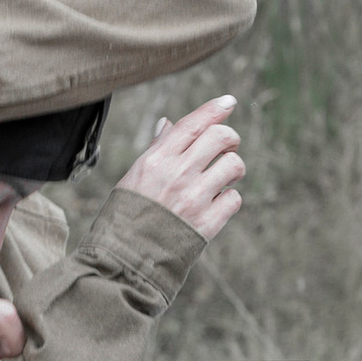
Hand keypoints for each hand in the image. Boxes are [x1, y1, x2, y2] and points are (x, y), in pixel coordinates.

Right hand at [114, 95, 243, 241]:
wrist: (126, 257)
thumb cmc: (128, 213)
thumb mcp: (135, 175)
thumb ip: (157, 148)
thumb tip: (168, 124)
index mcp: (157, 159)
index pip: (193, 123)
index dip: (215, 109)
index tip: (229, 102)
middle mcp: (178, 174)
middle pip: (221, 136)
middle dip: (230, 137)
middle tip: (228, 145)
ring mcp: (195, 198)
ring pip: (234, 165)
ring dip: (233, 168)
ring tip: (224, 177)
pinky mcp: (208, 223)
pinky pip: (235, 198)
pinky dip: (229, 199)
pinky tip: (216, 203)